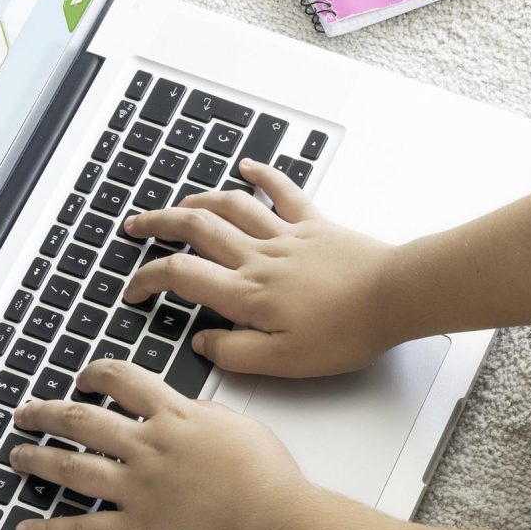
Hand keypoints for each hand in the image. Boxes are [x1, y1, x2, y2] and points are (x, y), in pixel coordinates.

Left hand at [8, 359, 307, 529]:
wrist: (272, 521)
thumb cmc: (267, 477)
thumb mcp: (237, 425)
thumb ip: (203, 417)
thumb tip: (187, 412)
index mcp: (173, 417)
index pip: (122, 380)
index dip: (95, 374)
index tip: (84, 378)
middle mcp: (147, 447)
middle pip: (81, 420)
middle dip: (46, 414)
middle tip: (26, 414)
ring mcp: (137, 489)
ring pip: (71, 467)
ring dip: (37, 460)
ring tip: (16, 457)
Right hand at [118, 162, 401, 377]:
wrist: (395, 297)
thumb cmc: (346, 332)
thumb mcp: (284, 361)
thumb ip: (236, 352)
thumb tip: (203, 342)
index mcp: (248, 293)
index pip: (181, 276)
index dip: (148, 279)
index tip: (134, 291)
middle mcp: (259, 257)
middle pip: (195, 228)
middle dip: (158, 224)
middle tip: (135, 226)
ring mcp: (287, 235)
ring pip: (230, 206)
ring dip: (197, 200)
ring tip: (178, 205)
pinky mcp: (315, 224)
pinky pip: (282, 191)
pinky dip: (262, 175)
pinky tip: (248, 168)